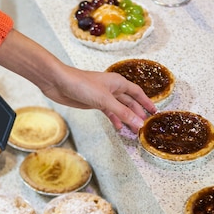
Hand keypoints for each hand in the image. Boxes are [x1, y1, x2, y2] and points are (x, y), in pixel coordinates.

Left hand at [42, 67, 156, 132]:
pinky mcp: (94, 103)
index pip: (137, 93)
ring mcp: (103, 96)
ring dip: (126, 118)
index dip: (146, 102)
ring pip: (119, 108)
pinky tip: (119, 127)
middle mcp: (112, 88)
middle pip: (129, 102)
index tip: (154, 112)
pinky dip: (114, 119)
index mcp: (118, 82)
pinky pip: (109, 112)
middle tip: (145, 125)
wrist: (59, 83)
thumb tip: (139, 123)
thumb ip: (122, 113)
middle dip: (137, 113)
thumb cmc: (81, 84)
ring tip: (134, 130)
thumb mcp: (105, 100)